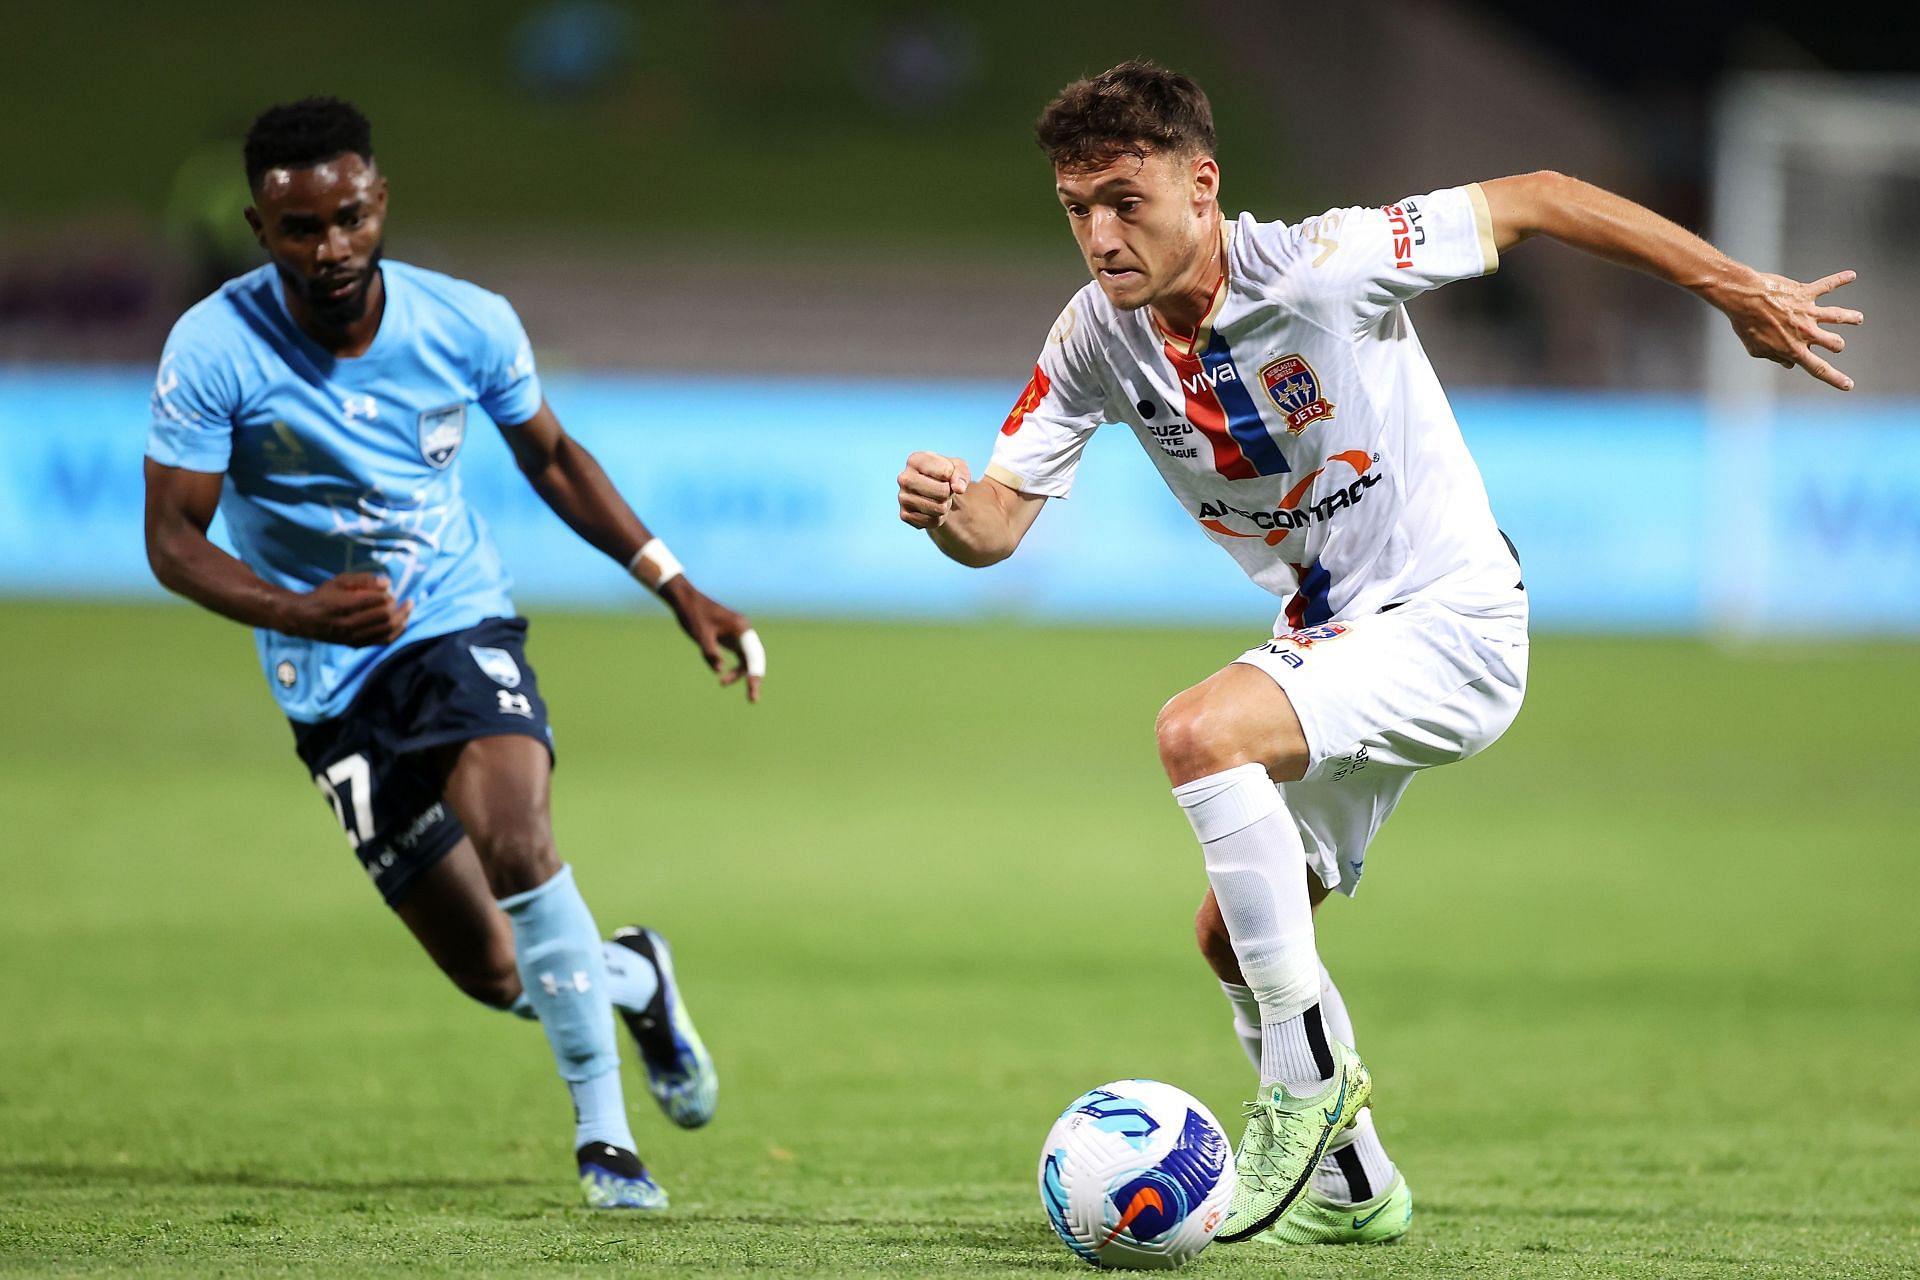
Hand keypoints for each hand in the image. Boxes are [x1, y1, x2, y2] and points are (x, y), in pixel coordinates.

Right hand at [283, 572, 411, 645]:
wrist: (304, 619)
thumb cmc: (324, 596)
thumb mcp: (339, 581)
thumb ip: (363, 579)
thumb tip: (388, 582)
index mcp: (344, 605)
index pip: (377, 601)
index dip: (388, 595)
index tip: (389, 590)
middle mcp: (349, 624)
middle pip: (385, 616)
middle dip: (398, 606)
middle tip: (403, 599)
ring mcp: (353, 637)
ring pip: (387, 630)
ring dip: (403, 618)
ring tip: (409, 607)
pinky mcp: (356, 644)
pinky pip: (383, 641)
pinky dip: (397, 632)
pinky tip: (403, 622)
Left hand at [661, 579, 762, 702]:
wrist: (686, 600)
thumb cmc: (693, 614)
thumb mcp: (700, 635)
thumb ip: (710, 653)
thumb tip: (719, 671)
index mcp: (741, 628)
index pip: (753, 654)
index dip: (754, 673)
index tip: (753, 686)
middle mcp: (744, 631)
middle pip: (755, 658)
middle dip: (754, 678)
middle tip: (753, 699)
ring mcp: (739, 635)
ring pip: (747, 660)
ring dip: (739, 674)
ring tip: (723, 684)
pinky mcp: (732, 639)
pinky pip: (738, 657)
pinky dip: (732, 668)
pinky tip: (722, 676)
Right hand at [898, 452, 970, 528]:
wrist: (932, 490)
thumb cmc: (945, 474)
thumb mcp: (958, 467)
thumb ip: (961, 473)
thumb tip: (958, 488)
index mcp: (915, 460)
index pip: (946, 473)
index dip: (953, 476)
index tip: (947, 475)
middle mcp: (904, 478)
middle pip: (942, 492)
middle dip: (949, 493)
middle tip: (943, 489)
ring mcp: (902, 497)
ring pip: (939, 508)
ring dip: (944, 506)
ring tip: (937, 498)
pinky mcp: (905, 515)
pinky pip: (933, 521)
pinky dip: (938, 517)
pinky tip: (931, 508)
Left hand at [1716, 268, 1863, 390]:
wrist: (1743, 299)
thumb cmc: (1746, 325)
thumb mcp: (1757, 349)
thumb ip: (1775, 357)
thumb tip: (1788, 364)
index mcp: (1794, 349)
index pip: (1818, 368)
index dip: (1834, 378)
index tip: (1848, 385)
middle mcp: (1806, 332)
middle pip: (1834, 342)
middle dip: (1838, 345)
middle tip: (1837, 344)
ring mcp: (1808, 312)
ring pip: (1838, 316)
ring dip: (1850, 318)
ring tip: (1858, 318)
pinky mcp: (1805, 293)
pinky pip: (1827, 285)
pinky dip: (1840, 279)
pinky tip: (1851, 275)